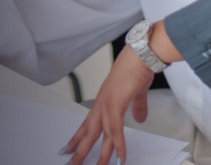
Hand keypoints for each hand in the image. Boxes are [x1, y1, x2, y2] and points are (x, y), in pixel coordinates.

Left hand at [61, 45, 154, 164]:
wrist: (141, 56)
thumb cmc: (137, 69)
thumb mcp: (137, 94)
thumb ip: (137, 108)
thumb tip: (140, 120)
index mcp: (103, 101)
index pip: (87, 124)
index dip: (78, 137)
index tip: (69, 149)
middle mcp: (101, 104)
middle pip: (88, 132)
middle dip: (80, 150)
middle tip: (72, 164)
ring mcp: (106, 104)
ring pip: (100, 135)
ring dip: (100, 155)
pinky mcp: (116, 104)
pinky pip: (116, 130)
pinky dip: (119, 145)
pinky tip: (120, 159)